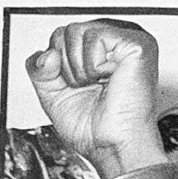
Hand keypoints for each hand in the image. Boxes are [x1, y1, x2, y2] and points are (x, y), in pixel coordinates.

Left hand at [26, 19, 164, 178]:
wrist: (112, 147)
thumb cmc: (94, 129)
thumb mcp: (53, 95)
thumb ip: (40, 70)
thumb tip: (47, 54)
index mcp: (99, 48)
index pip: (62, 36)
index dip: (57, 64)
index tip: (75, 86)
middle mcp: (114, 40)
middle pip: (66, 31)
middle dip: (66, 67)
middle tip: (89, 87)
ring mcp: (128, 38)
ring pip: (76, 31)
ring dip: (79, 69)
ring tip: (98, 85)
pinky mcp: (137, 43)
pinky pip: (94, 37)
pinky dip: (93, 65)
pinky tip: (108, 78)